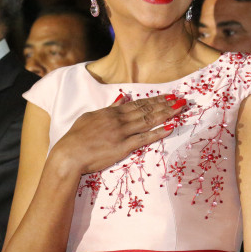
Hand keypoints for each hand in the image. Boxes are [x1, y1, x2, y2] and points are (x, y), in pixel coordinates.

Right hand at [53, 94, 186, 174]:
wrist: (69, 154)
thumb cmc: (76, 137)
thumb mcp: (90, 117)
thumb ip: (109, 107)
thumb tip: (123, 98)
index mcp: (111, 111)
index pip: (138, 103)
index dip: (155, 100)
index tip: (168, 96)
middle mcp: (119, 119)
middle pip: (147, 110)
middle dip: (166, 104)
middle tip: (181, 100)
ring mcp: (122, 133)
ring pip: (148, 121)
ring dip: (166, 115)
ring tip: (180, 110)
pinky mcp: (122, 147)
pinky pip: (144, 139)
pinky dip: (158, 133)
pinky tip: (170, 128)